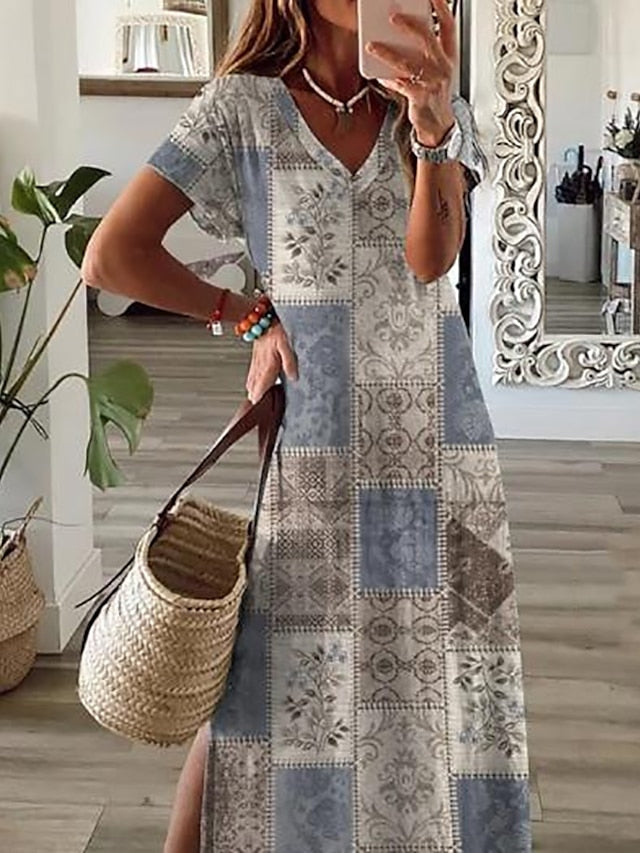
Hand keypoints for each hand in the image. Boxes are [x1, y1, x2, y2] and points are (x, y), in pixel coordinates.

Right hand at [246, 322, 297, 403]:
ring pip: (252, 377)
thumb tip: (293, 377)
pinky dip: (250, 379)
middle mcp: (260, 362)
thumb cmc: (276, 327)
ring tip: (251, 398)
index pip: (263, 383)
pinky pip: (252, 370)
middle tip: (253, 405)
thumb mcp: (287, 343)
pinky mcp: (256, 354)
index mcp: (268, 363)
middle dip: (254, 393)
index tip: (256, 402)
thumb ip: (289, 362)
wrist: (262, 316)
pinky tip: (250, 382)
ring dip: (251, 387)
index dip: (260, 393)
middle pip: (256, 382)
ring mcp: (257, 358)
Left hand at [366, 0, 456, 146]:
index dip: (442, 9)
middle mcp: (443, 67)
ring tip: (371, 46)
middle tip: (392, 17)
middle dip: (409, 26)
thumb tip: (400, 34)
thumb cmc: (433, 94)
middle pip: (427, 39)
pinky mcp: (421, 97)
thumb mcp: (435, 70)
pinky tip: (379, 75)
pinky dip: (388, 79)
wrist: (437, 124)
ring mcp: (433, 82)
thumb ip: (424, 52)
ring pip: (408, 63)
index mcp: (449, 56)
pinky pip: (400, 84)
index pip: (448, 27)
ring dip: (387, 53)